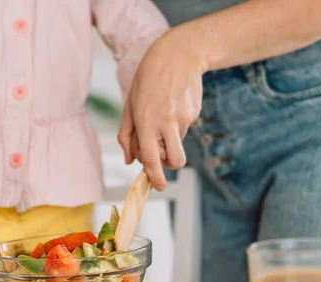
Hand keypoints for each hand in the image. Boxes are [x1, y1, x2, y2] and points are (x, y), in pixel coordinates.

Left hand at [118, 29, 206, 190]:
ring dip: (170, 140)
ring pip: (178, 144)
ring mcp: (182, 118)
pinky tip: (171, 105)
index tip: (159, 187)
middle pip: (175, 161)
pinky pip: (184, 129)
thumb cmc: (147, 80)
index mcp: (146, 122)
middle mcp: (165, 122)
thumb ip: (126, 135)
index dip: (155, 177)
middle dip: (169, 166)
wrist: (178, 55)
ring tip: (162, 117)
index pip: (151, 159)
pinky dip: (176, 125)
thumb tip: (129, 161)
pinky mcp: (194, 113)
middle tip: (161, 156)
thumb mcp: (129, 105)